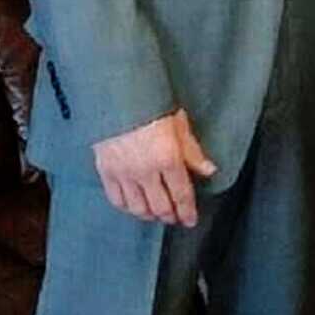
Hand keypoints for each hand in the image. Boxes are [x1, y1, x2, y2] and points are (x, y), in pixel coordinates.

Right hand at [93, 109, 216, 225]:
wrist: (115, 93)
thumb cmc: (150, 103)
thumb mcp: (178, 123)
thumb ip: (192, 151)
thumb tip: (209, 170)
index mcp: (168, 158)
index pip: (181, 195)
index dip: (187, 211)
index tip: (190, 220)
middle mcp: (146, 171)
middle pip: (160, 206)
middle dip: (170, 216)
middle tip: (175, 218)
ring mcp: (124, 173)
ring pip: (138, 208)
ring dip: (150, 215)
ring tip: (156, 214)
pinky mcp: (106, 171)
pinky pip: (117, 199)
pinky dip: (127, 207)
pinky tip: (133, 206)